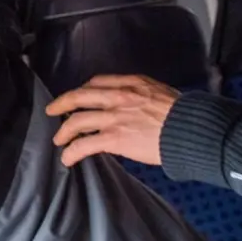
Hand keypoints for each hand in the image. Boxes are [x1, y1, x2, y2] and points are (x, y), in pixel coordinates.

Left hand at [44, 75, 179, 167]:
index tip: (79, 96)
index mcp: (131, 83)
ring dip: (64, 131)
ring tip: (59, 140)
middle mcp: (118, 96)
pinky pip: (84, 144)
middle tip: (52, 110)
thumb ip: (142, 96)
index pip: (98, 82)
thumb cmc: (183, 115)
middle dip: (62, 103)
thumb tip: (135, 106)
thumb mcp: (161, 92)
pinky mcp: (114, 138)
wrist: (190, 129)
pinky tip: (68, 158)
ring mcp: (114, 117)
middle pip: (79, 96)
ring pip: (77, 121)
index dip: (84, 90)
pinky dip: (72, 152)